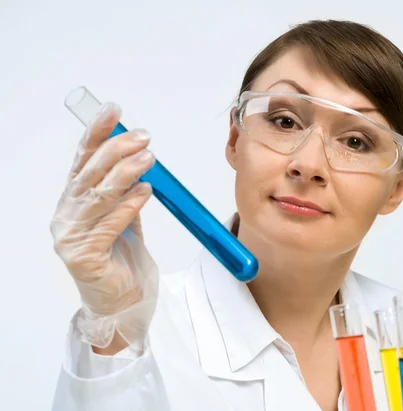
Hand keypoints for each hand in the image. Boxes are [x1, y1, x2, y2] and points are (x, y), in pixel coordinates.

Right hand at [51, 103, 158, 349]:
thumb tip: (140, 156)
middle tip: (143, 136)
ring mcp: (70, 237)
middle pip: (89, 174)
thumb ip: (125, 190)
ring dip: (125, 173)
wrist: (123, 301)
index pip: (83, 159)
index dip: (97, 133)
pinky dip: (128, 206)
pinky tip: (145, 191)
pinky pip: (109, 225)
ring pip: (98, 196)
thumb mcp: (124, 215)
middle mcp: (66, 215)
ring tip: (148, 157)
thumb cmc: (123, 257)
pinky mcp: (83, 257)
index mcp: (73, 201)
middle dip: (116, 150)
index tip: (114, 111)